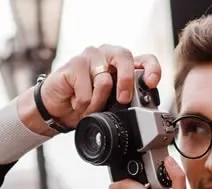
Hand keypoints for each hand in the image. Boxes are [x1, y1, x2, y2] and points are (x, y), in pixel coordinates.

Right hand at [17, 44, 161, 134]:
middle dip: (126, 81)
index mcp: (124, 64)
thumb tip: (142, 111)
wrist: (59, 106)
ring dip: (98, 103)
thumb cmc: (88, 101)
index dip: (152, 69)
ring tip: (90, 108)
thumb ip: (126, 99)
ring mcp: (90, 56)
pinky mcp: (73, 64)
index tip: (152, 83)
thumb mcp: (113, 103)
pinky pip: (85, 90)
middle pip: (124, 57)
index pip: (145, 59)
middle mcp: (109, 54)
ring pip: (104, 80)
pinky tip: (76, 102)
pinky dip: (83, 104)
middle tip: (123, 100)